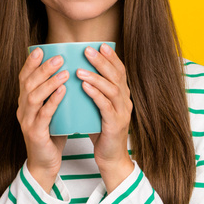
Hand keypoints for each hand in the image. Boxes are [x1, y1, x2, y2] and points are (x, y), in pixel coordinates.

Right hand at [17, 48, 68, 191]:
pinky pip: (44, 115)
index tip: (40, 49)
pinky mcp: (35, 134)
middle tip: (59, 57)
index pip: (24, 78)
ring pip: (33, 97)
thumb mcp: (53, 110)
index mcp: (26, 102)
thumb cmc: (52, 134)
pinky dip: (53, 101)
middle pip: (28, 84)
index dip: (31, 63)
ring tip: (64, 72)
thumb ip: (56, 94)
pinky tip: (63, 91)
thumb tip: (71, 72)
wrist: (45, 163)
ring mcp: (27, 122)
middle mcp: (23, 109)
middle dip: (42, 68)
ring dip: (49, 82)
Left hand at [77, 44, 133, 191]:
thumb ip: (94, 93)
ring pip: (112, 89)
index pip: (120, 72)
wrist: (111, 158)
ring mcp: (122, 112)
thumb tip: (77, 75)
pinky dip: (95, 94)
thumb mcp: (99, 108)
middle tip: (88, 50)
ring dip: (96, 77)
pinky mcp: (115, 124)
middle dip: (103, 61)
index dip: (112, 58)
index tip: (101, 45)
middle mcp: (125, 101)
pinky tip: (84, 87)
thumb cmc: (102, 132)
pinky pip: (105, 106)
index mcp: (122, 96)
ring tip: (80, 69)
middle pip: (116, 76)